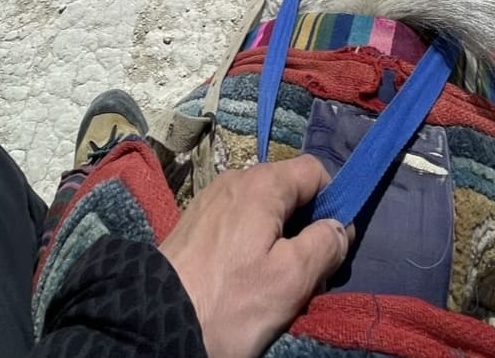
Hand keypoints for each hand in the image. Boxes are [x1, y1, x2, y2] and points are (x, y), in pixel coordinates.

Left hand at [159, 157, 350, 357]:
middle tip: (306, 276)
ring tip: (274, 284)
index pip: (314, 170)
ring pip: (263, 210)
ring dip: (278, 241)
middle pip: (288, 191)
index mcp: (262, 183)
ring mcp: (210, 199)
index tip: (334, 246)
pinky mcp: (193, 223)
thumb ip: (325, 246)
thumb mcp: (290, 280)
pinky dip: (251, 245)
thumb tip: (340, 226)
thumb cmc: (229, 301)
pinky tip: (245, 280)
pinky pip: (237, 223)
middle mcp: (235, 179)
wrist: (154, 323)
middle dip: (305, 228)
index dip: (333, 204)